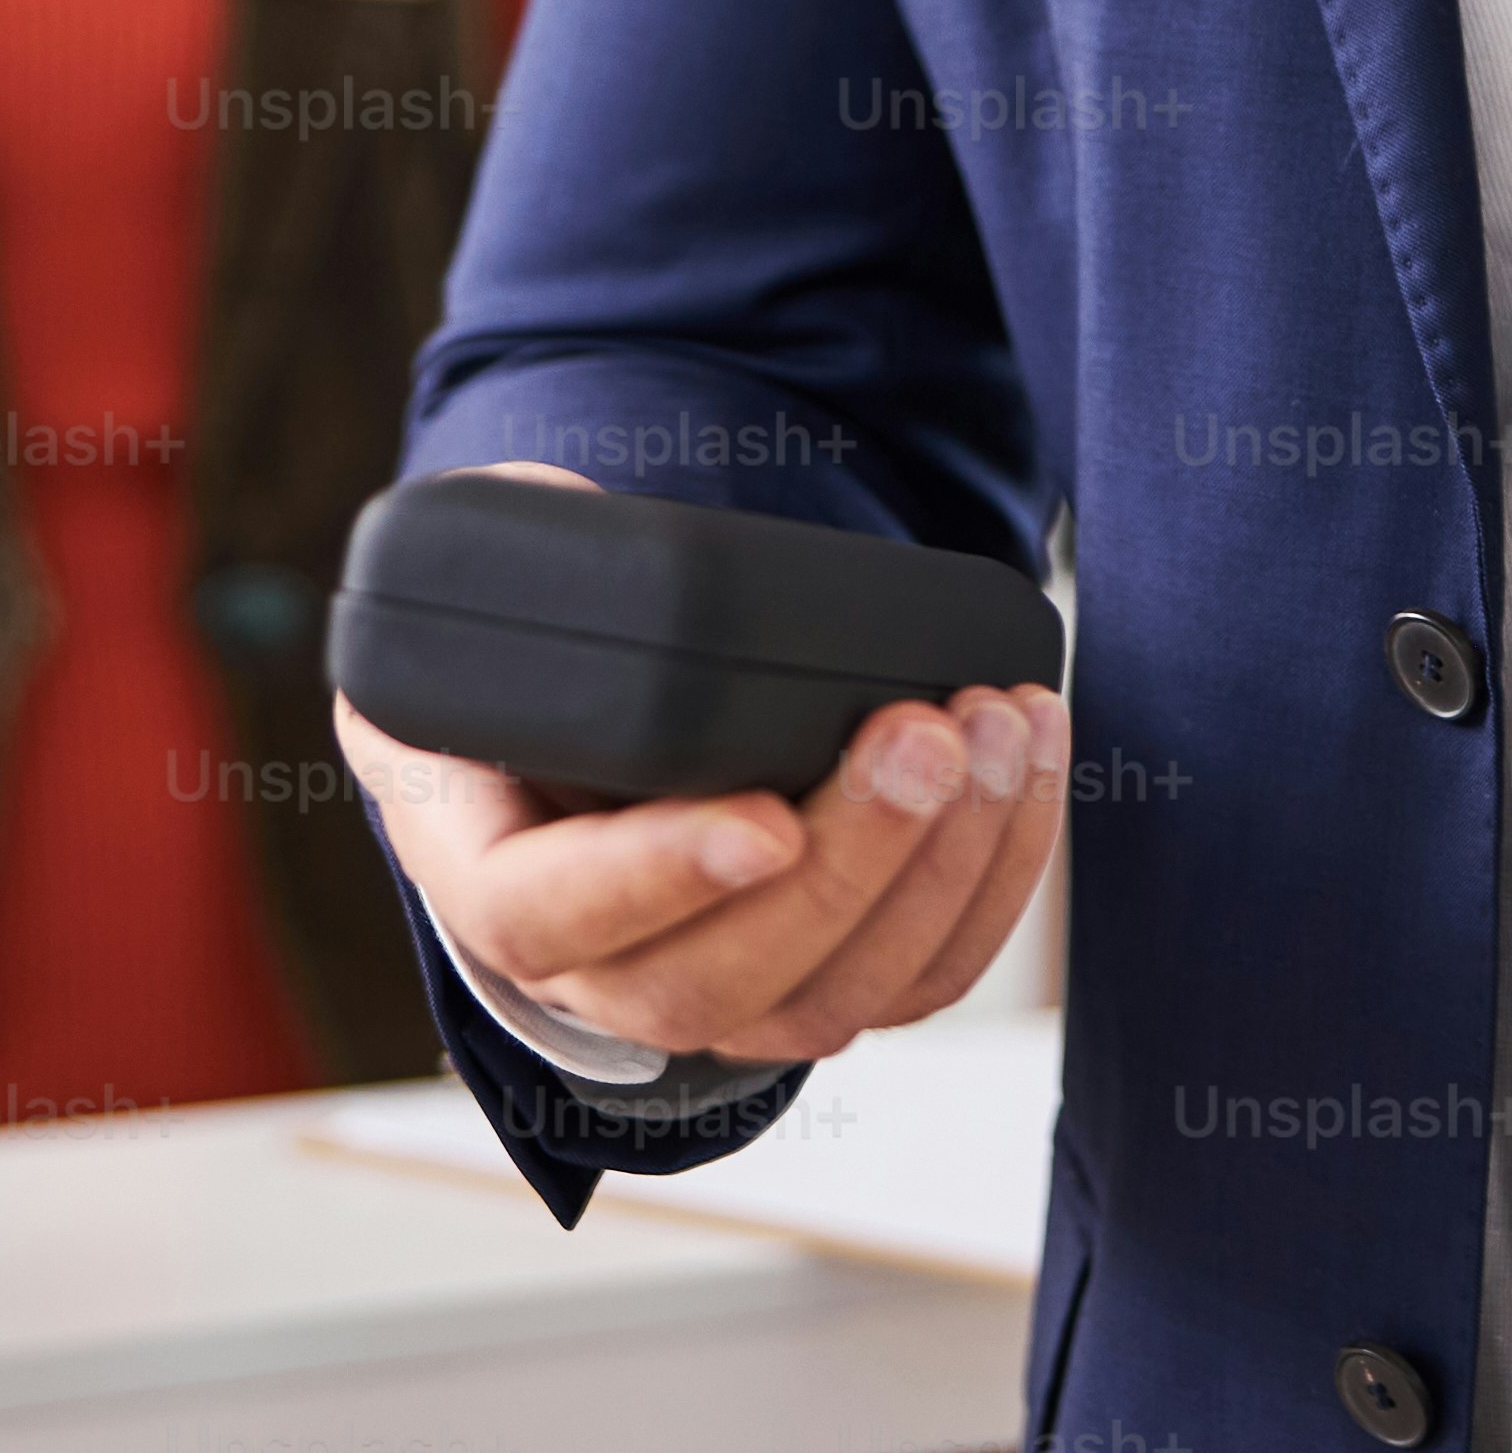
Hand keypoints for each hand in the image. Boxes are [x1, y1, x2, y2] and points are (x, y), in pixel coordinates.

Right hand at [332, 469, 1063, 1071]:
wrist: (582, 745)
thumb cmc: (537, 667)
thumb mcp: (485, 606)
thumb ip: (515, 563)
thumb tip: (579, 514)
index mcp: (490, 876)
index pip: (544, 917)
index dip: (660, 878)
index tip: (767, 821)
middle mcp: (597, 974)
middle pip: (722, 979)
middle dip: (852, 859)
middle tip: (928, 734)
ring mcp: (719, 996)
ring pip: (838, 995)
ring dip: (943, 867)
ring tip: (994, 726)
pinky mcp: (821, 985)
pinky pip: (917, 978)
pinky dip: (992, 876)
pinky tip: (1026, 759)